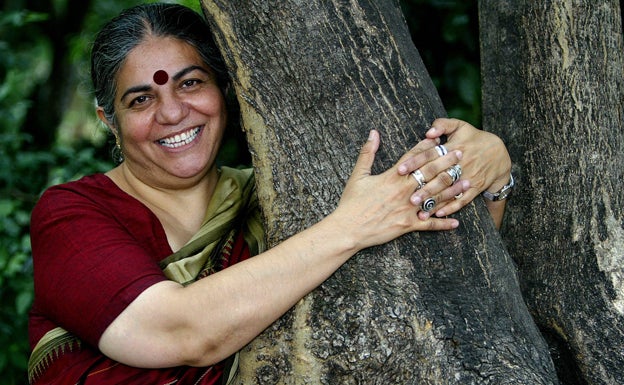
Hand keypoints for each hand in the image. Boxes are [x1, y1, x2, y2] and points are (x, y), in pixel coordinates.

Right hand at [334, 130, 463, 250]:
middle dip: (447, 162)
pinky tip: (457, 221)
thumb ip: (367, 153)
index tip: (440, 139)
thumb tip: (373, 133)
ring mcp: (407, 208)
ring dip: (453, 188)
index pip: (414, 158)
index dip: (428, 147)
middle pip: (430, 173)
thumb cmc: (351, 202)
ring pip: (435, 197)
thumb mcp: (357, 175)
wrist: (348, 229)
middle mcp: (403, 191)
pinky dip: (444, 224)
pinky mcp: (407, 225)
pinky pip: (430, 224)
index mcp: (392, 177)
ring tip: (467, 181)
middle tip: (460, 153)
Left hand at [395, 131, 470, 220]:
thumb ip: (442, 124)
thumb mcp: (460, 126)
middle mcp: (460, 163)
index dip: (415, 162)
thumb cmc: (474, 138)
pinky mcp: (475, 187)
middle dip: (423, 187)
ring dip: (434, 202)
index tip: (400, 170)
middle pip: (438, 176)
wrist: (500, 154)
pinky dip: (451, 207)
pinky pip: (463, 199)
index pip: (430, 154)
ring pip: (448, 191)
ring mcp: (468, 177)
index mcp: (453, 147)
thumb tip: (428, 132)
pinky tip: (438, 214)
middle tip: (408, 197)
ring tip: (419, 211)